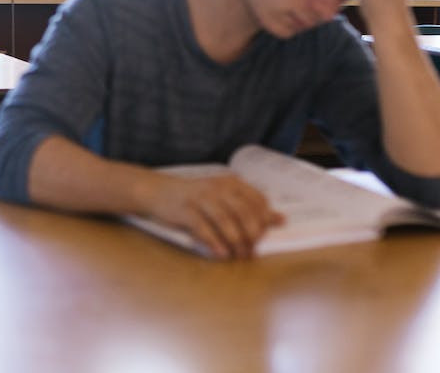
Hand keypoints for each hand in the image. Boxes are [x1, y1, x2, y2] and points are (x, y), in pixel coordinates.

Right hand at [138, 172, 283, 258]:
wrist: (158, 192)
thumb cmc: (196, 199)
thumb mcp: (224, 199)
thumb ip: (251, 208)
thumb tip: (281, 220)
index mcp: (231, 183)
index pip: (257, 202)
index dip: (263, 223)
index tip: (260, 239)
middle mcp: (217, 187)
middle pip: (243, 213)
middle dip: (250, 236)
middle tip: (250, 252)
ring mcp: (200, 197)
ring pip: (225, 221)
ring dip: (234, 242)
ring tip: (238, 256)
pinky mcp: (184, 209)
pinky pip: (203, 228)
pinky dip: (214, 243)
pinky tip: (221, 253)